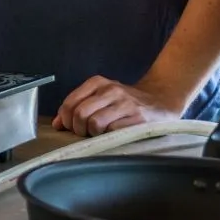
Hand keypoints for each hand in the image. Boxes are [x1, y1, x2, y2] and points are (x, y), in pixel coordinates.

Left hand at [52, 76, 182, 136]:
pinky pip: (112, 132)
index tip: (71, 128)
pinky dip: (109, 137)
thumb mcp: (100, 97)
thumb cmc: (125, 102)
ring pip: (94, 123)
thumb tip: (57, 124)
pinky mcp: (138, 118)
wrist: (162, 100)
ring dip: (94, 134)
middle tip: (86, 133)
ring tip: (101, 134)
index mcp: (97, 82)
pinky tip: (114, 135)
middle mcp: (111, 90)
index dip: (66, 120)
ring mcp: (125, 104)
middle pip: (79, 114)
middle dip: (78, 129)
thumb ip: (77, 107)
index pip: (69, 103)